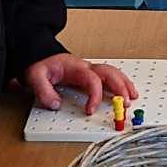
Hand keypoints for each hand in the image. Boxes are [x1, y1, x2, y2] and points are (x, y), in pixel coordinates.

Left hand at [22, 54, 138, 113]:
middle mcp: (86, 67)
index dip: (94, 95)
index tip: (90, 110)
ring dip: (124, 85)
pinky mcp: (91, 75)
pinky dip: (121, 83)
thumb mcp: (35, 76)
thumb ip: (43, 91)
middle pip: (109, 74)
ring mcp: (90, 70)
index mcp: (75, 67)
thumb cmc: (40, 65)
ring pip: (113, 73)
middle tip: (123, 103)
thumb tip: (56, 104)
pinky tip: (127, 91)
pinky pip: (110, 76)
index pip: (92, 79)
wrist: (39, 56)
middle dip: (119, 88)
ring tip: (132, 98)